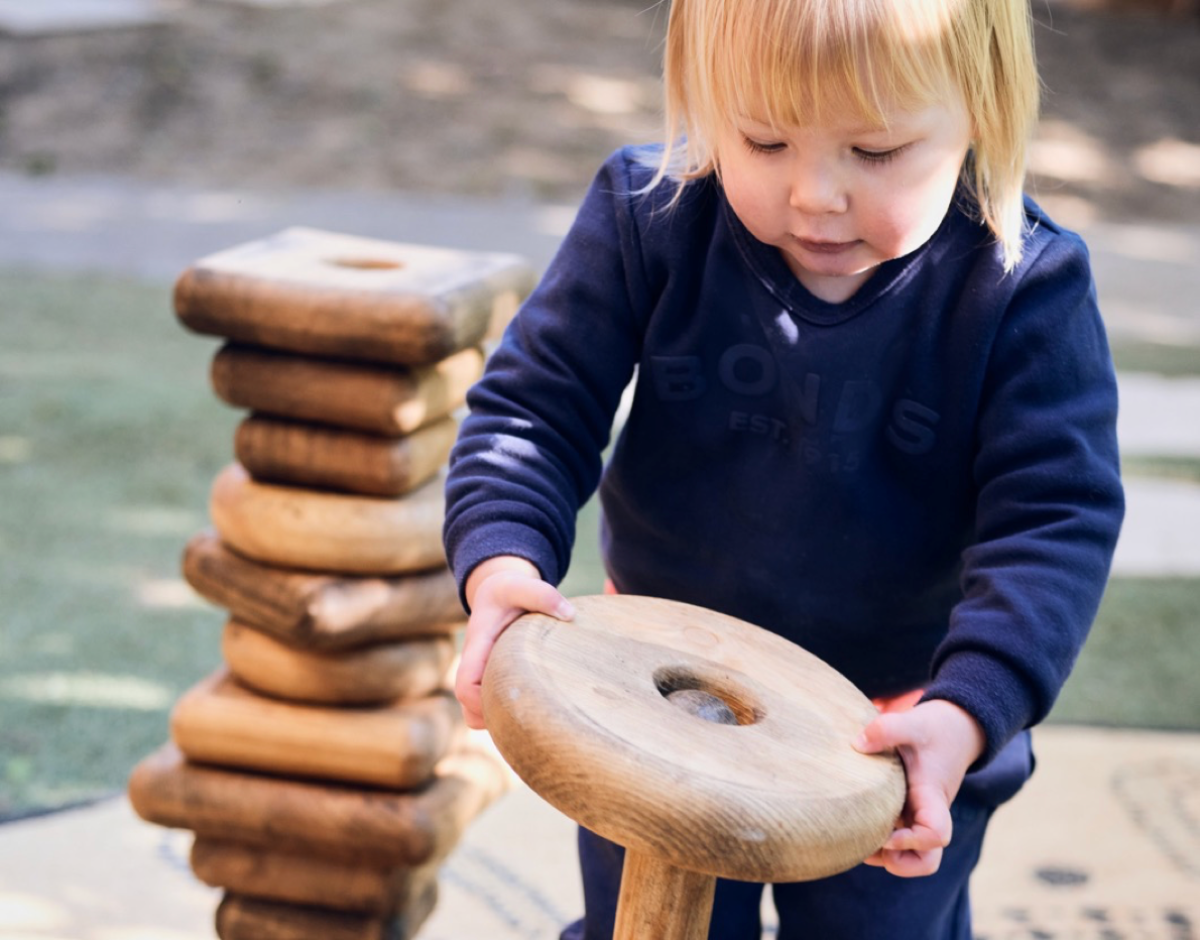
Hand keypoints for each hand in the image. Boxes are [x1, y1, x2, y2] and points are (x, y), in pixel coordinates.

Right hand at [455, 556, 575, 729]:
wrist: (499, 595)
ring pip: (479, 718)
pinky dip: (507, 717)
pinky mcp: (492, 685)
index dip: (483, 700)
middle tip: (537, 712)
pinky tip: (537, 704)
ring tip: (538, 710)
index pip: (465, 686)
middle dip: (498, 718)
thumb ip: (542, 595)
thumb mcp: (522, 586)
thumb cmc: (510, 592)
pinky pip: (491, 714)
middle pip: (471, 712)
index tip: (513, 697)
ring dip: (502, 720)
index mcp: (477, 649)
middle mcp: (475, 669)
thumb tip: (569, 615)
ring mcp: (482, 680)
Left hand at [852, 699, 985, 876]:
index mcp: (932, 797)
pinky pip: (897, 841)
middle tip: (867, 844)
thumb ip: (886, 729)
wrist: (953, 729)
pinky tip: (855, 822)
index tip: (886, 831)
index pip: (935, 834)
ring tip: (856, 839)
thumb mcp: (913, 722)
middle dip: (899, 862)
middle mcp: (927, 814)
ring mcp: (917, 816)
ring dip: (885, 856)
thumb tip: (856, 745)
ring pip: (912, 857)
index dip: (912, 840)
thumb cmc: (934, 729)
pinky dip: (879, 842)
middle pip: (927, 860)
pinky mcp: (906, 813)